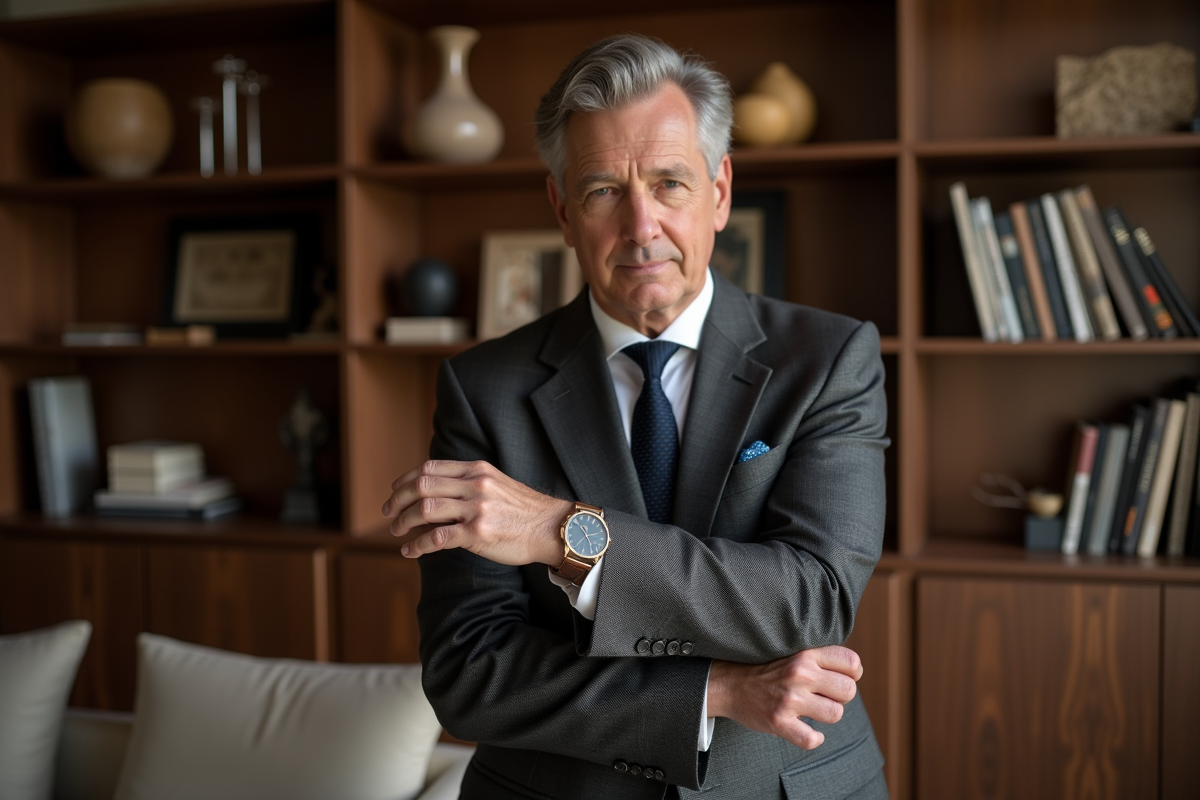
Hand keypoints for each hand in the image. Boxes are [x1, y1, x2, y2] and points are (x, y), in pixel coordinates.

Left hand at [381, 459, 572, 565]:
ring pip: (425, 509)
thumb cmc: (524, 510)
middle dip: (398, 500)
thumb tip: (436, 491)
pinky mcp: (477, 533)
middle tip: (388, 512)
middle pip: (422, 485)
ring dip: (404, 521)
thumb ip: (469, 483)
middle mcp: (474, 485)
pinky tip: (410, 551)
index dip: (406, 479)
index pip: (429, 468)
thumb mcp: (496, 484)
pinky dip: (417, 545)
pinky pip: (437, 537)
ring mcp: (476, 509)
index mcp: (476, 469)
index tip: (395, 491)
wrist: (551, 528)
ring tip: (396, 532)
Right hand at [706, 646, 861, 749]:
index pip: (852, 662)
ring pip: (836, 714)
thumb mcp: (794, 654)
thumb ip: (821, 659)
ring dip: (826, 715)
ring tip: (812, 710)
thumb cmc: (769, 671)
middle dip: (840, 697)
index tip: (840, 679)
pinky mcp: (779, 722)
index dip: (852, 674)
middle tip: (824, 696)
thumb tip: (855, 672)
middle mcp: (800, 674)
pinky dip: (813, 738)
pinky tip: (806, 730)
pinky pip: (811, 739)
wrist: (731, 685)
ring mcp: (789, 699)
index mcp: (806, 655)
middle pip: (848, 690)